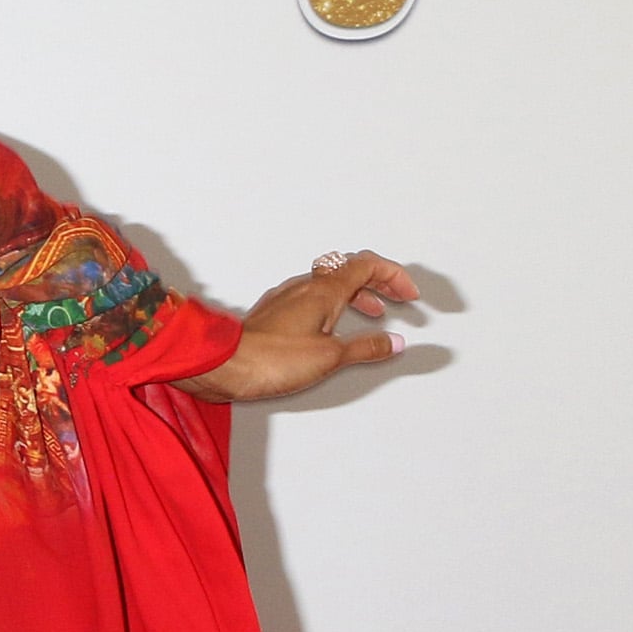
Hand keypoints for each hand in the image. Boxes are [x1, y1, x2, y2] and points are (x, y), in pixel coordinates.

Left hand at [183, 251, 421, 403]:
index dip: (394, 275)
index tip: (409, 293)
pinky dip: (333, 306)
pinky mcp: (274, 314)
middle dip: (378, 283)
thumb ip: (365, 347)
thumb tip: (392, 342)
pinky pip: (311, 298)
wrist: (223, 365)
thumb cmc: (269, 359)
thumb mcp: (330, 356)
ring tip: (372, 313)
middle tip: (397, 297)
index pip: (367, 265)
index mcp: (323, 291)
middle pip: (349, 271)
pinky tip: (333, 326)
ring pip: (329, 284)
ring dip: (356, 295)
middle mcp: (303, 288)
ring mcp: (286, 299)